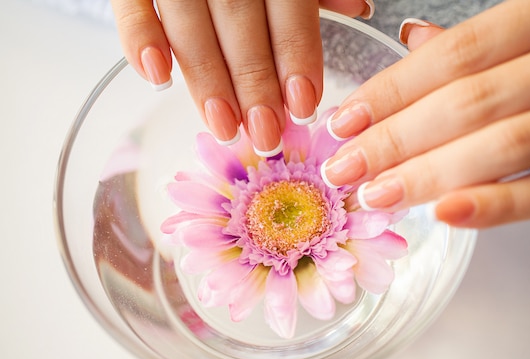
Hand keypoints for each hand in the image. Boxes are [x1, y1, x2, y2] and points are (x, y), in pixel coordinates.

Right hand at [111, 0, 373, 155]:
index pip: (288, 4)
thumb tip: (358, 7)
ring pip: (189, 19)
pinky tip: (157, 76)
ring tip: (224, 126)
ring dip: (206, 77)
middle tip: (265, 133)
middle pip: (239, 19)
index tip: (302, 105)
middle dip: (253, 81)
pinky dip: (140, 37)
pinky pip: (129, 3)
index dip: (296, 54)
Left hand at [321, 0, 529, 227]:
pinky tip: (450, 214)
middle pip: (473, 103)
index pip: (457, 55)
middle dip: (398, 140)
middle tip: (345, 168)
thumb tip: (411, 41)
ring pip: (510, 145)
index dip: (393, 91)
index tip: (346, 122)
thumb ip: (487, 34)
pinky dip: (506, 205)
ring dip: (434, 175)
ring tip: (378, 194)